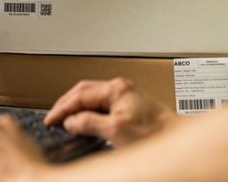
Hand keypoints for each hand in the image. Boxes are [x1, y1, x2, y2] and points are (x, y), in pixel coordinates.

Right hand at [43, 78, 178, 147]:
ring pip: (92, 95)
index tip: (51, 119)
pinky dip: (89, 109)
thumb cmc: (154, 134)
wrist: (176, 139)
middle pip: (84, 90)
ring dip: (77, 105)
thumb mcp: (115, 131)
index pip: (80, 95)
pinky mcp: (130, 104)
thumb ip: (89, 123)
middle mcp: (121, 87)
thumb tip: (70, 121)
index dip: (62, 108)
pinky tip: (85, 119)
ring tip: (65, 118)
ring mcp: (126, 94)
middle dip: (66, 103)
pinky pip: (102, 102)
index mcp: (115, 88)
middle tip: (53, 117)